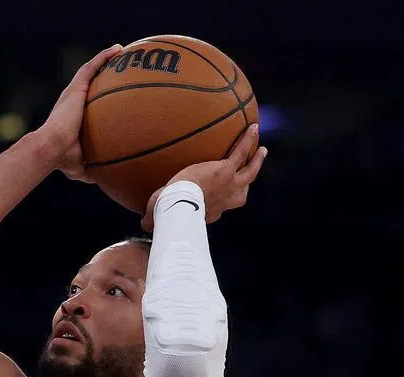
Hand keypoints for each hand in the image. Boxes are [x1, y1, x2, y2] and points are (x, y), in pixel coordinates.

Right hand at [36, 45, 123, 179]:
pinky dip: (105, 57)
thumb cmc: (63, 159)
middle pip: (91, 84)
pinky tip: (119, 49)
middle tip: (120, 71)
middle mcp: (72, 102)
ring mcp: (73, 93)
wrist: (52, 148)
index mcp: (72, 118)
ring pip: (92, 70)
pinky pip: (93, 66)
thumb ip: (93, 169)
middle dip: (104, 76)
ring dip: (106, 60)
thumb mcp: (81, 167)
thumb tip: (106, 179)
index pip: (88, 105)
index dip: (99, 99)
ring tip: (122, 52)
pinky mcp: (76, 87)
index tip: (112, 97)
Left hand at [141, 123, 267, 229]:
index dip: (218, 204)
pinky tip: (252, 128)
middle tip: (251, 173)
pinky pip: (241, 152)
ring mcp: (229, 185)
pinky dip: (248, 141)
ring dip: (256, 162)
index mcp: (211, 212)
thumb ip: (152, 217)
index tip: (217, 199)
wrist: (180, 205)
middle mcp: (225, 202)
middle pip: (241, 193)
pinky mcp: (227, 171)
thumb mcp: (160, 215)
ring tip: (261, 151)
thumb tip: (142, 223)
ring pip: (249, 173)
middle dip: (246, 183)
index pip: (218, 207)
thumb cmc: (168, 213)